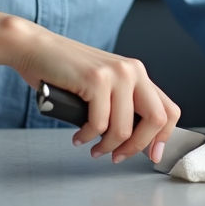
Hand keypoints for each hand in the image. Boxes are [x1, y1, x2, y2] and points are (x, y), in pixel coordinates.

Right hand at [8, 19, 179, 164]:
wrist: (36, 48)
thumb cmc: (65, 70)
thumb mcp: (104, 85)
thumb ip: (122, 104)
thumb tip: (135, 140)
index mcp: (138, 73)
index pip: (168, 109)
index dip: (164, 137)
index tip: (153, 155)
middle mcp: (132, 71)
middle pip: (155, 120)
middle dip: (137, 146)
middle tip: (118, 156)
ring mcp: (116, 73)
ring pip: (124, 128)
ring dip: (106, 147)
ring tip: (93, 148)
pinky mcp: (96, 80)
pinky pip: (98, 124)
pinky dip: (86, 137)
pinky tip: (78, 136)